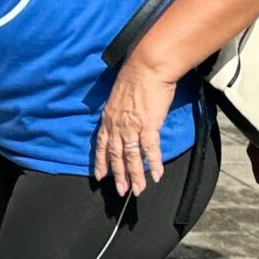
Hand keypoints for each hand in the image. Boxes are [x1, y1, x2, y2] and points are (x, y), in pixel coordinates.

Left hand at [93, 57, 174, 195]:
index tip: (101, 176)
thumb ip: (119, 111)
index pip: (101, 145)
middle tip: (121, 191)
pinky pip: (150, 149)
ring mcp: (132, 126)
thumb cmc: (135, 78)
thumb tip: (124, 119)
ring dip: (136, 175)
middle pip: (116, 155)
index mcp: (108, 118)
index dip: (101, 162)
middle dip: (118, 175)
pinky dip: (154, 164)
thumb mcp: (119, 97)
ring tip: (138, 190)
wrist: (146, 67)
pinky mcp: (148, 125)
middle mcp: (117, 125)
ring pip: (132, 157)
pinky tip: (157, 176)